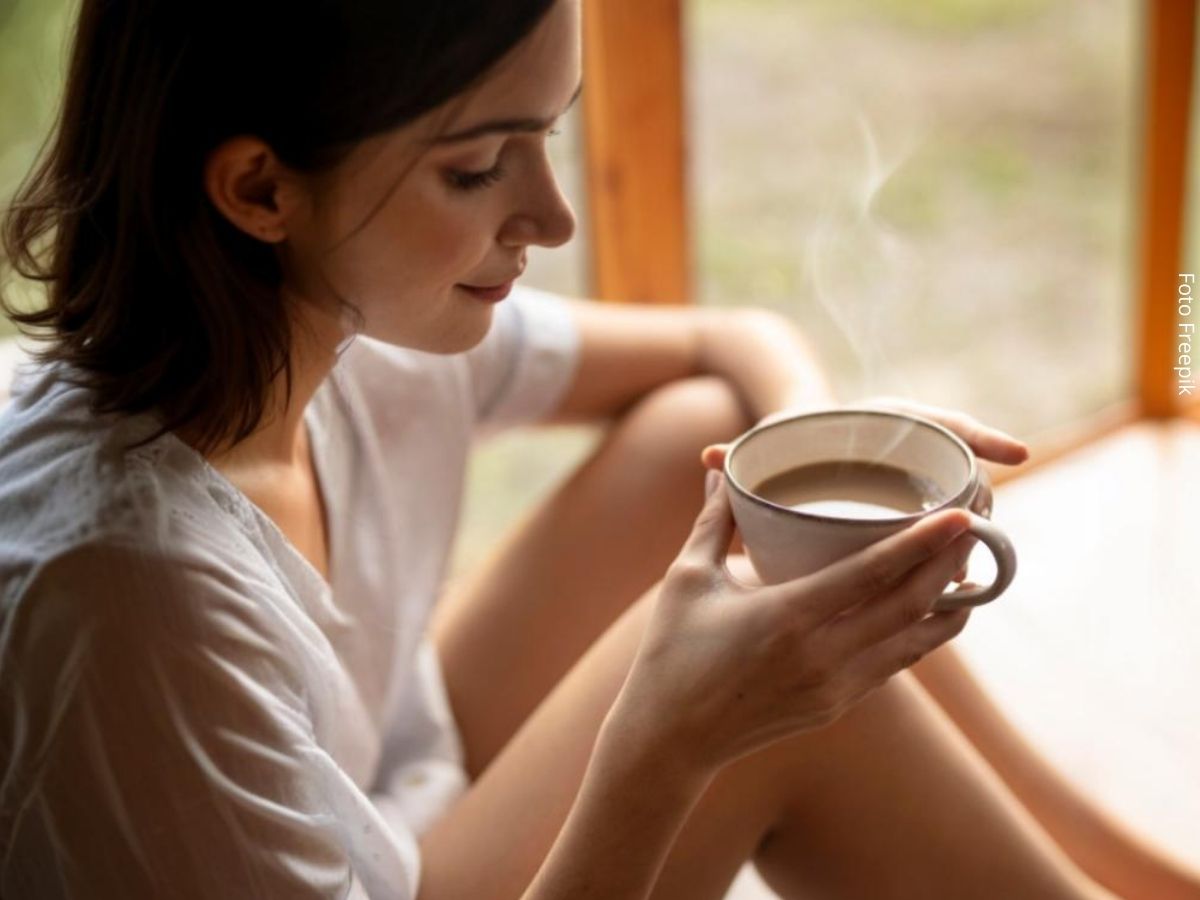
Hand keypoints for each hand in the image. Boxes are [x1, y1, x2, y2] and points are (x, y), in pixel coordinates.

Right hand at [613, 474, 975, 775]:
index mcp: (785, 618)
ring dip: (951, 602)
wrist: (670, 740)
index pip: (871, 575)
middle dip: (952, 563)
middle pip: (911, 606)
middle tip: (979, 522)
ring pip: (917, 642)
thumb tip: (724, 468)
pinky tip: (935, 605)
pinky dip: (924, 631)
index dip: (922, 543)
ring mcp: (836, 687)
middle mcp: (822, 657)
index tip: (961, 514)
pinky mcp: (839, 705)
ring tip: (972, 562)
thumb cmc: (671, 653)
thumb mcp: (687, 580)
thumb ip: (714, 520)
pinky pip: (897, 662)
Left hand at [705, 398, 1029, 585]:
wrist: (790, 440)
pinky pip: (943, 526)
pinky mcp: (916, 506)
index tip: (1015, 454)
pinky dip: (950, 550)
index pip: (941, 419)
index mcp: (882, 420)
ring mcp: (918, 474)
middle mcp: (909, 444)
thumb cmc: (779, 442)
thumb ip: (741, 454)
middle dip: (978, 495)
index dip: (979, 435)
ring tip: (967, 567)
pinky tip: (955, 587)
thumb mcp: (765, 447)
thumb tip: (708, 458)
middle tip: (983, 528)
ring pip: (958, 497)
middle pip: (960, 463)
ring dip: (970, 526)